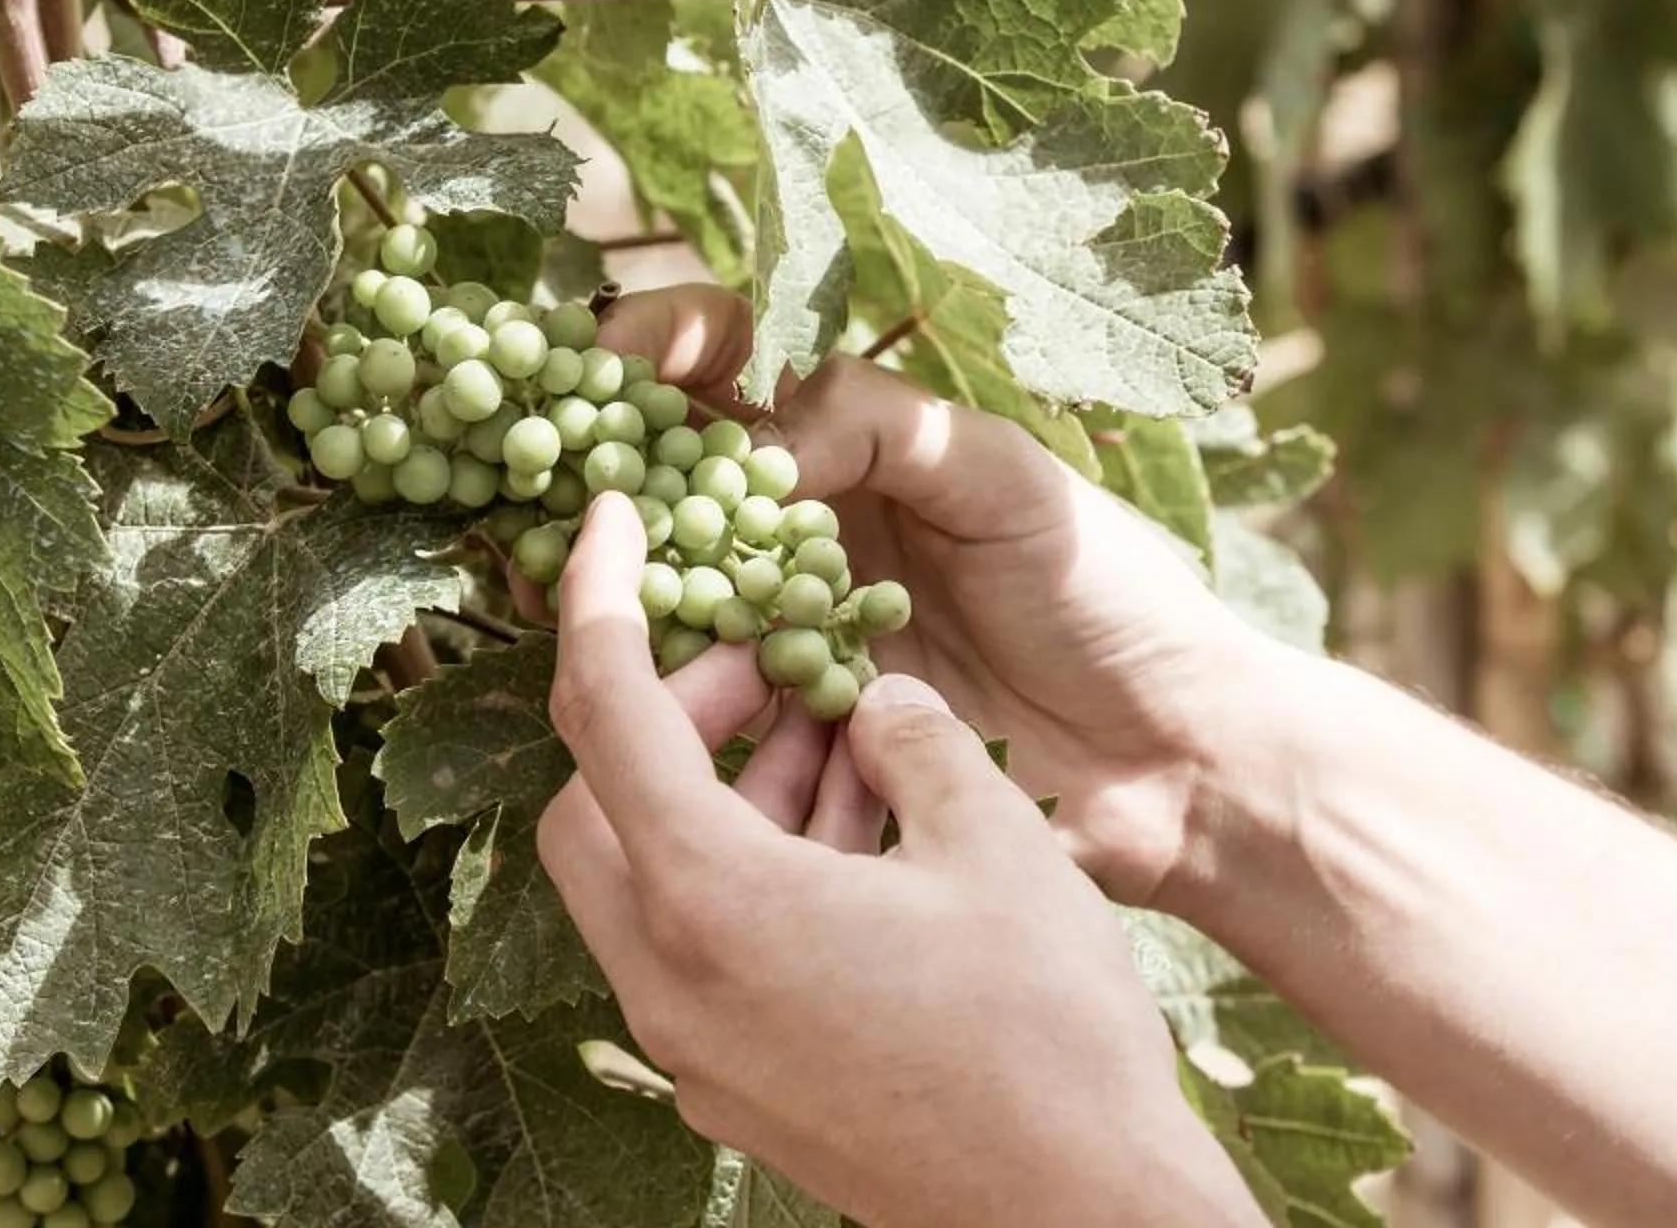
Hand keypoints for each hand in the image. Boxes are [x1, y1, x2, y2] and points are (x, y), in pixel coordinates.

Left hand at [540, 491, 1268, 1227]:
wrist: (1078, 1214)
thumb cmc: (1046, 1026)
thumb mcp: (991, 838)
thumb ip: (911, 739)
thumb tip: (872, 700)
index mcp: (711, 899)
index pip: (603, 709)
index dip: (598, 594)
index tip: (608, 518)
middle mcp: (671, 980)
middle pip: (599, 802)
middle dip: (675, 711)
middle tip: (780, 670)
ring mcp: (697, 1050)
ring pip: (653, 879)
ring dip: (728, 795)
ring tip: (852, 746)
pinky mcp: (740, 1088)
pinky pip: (706, 949)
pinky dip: (754, 872)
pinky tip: (868, 840)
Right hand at [583, 285, 1286, 907]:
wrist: (1174, 759)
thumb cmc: (1113, 599)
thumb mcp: (1013, 480)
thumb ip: (886, 431)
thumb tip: (760, 440)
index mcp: (860, 443)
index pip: (733, 363)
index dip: (662, 342)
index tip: (612, 353)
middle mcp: (809, 528)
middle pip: (668, 477)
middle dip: (597, 466)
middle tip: (546, 475)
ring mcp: (795, 634)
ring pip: (667, 590)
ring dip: (611, 580)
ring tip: (561, 577)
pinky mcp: (799, 737)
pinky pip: (704, 704)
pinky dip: (660, 688)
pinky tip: (626, 681)